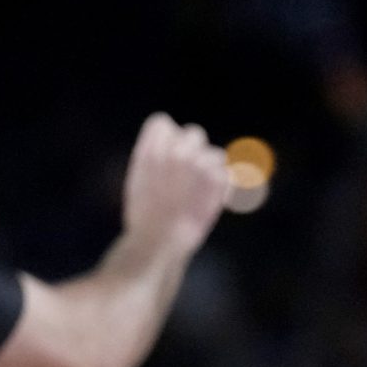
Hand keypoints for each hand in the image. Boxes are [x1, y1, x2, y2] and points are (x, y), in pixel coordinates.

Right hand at [120, 112, 229, 258]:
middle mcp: (175, 151)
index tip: (166, 157)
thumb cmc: (144, 219)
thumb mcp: (138, 182)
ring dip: (210, 170)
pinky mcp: (217, 179)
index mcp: (150, 149)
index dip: (166, 138)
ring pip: (215, 154)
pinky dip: (223, 188)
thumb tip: (174, 143)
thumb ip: (154, 158)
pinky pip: (227, 173)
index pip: (161, 122)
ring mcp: (198, 164)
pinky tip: (210, 202)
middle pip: (193, 133)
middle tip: (186, 179)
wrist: (156, 244)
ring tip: (195, 196)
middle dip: (193, 152)